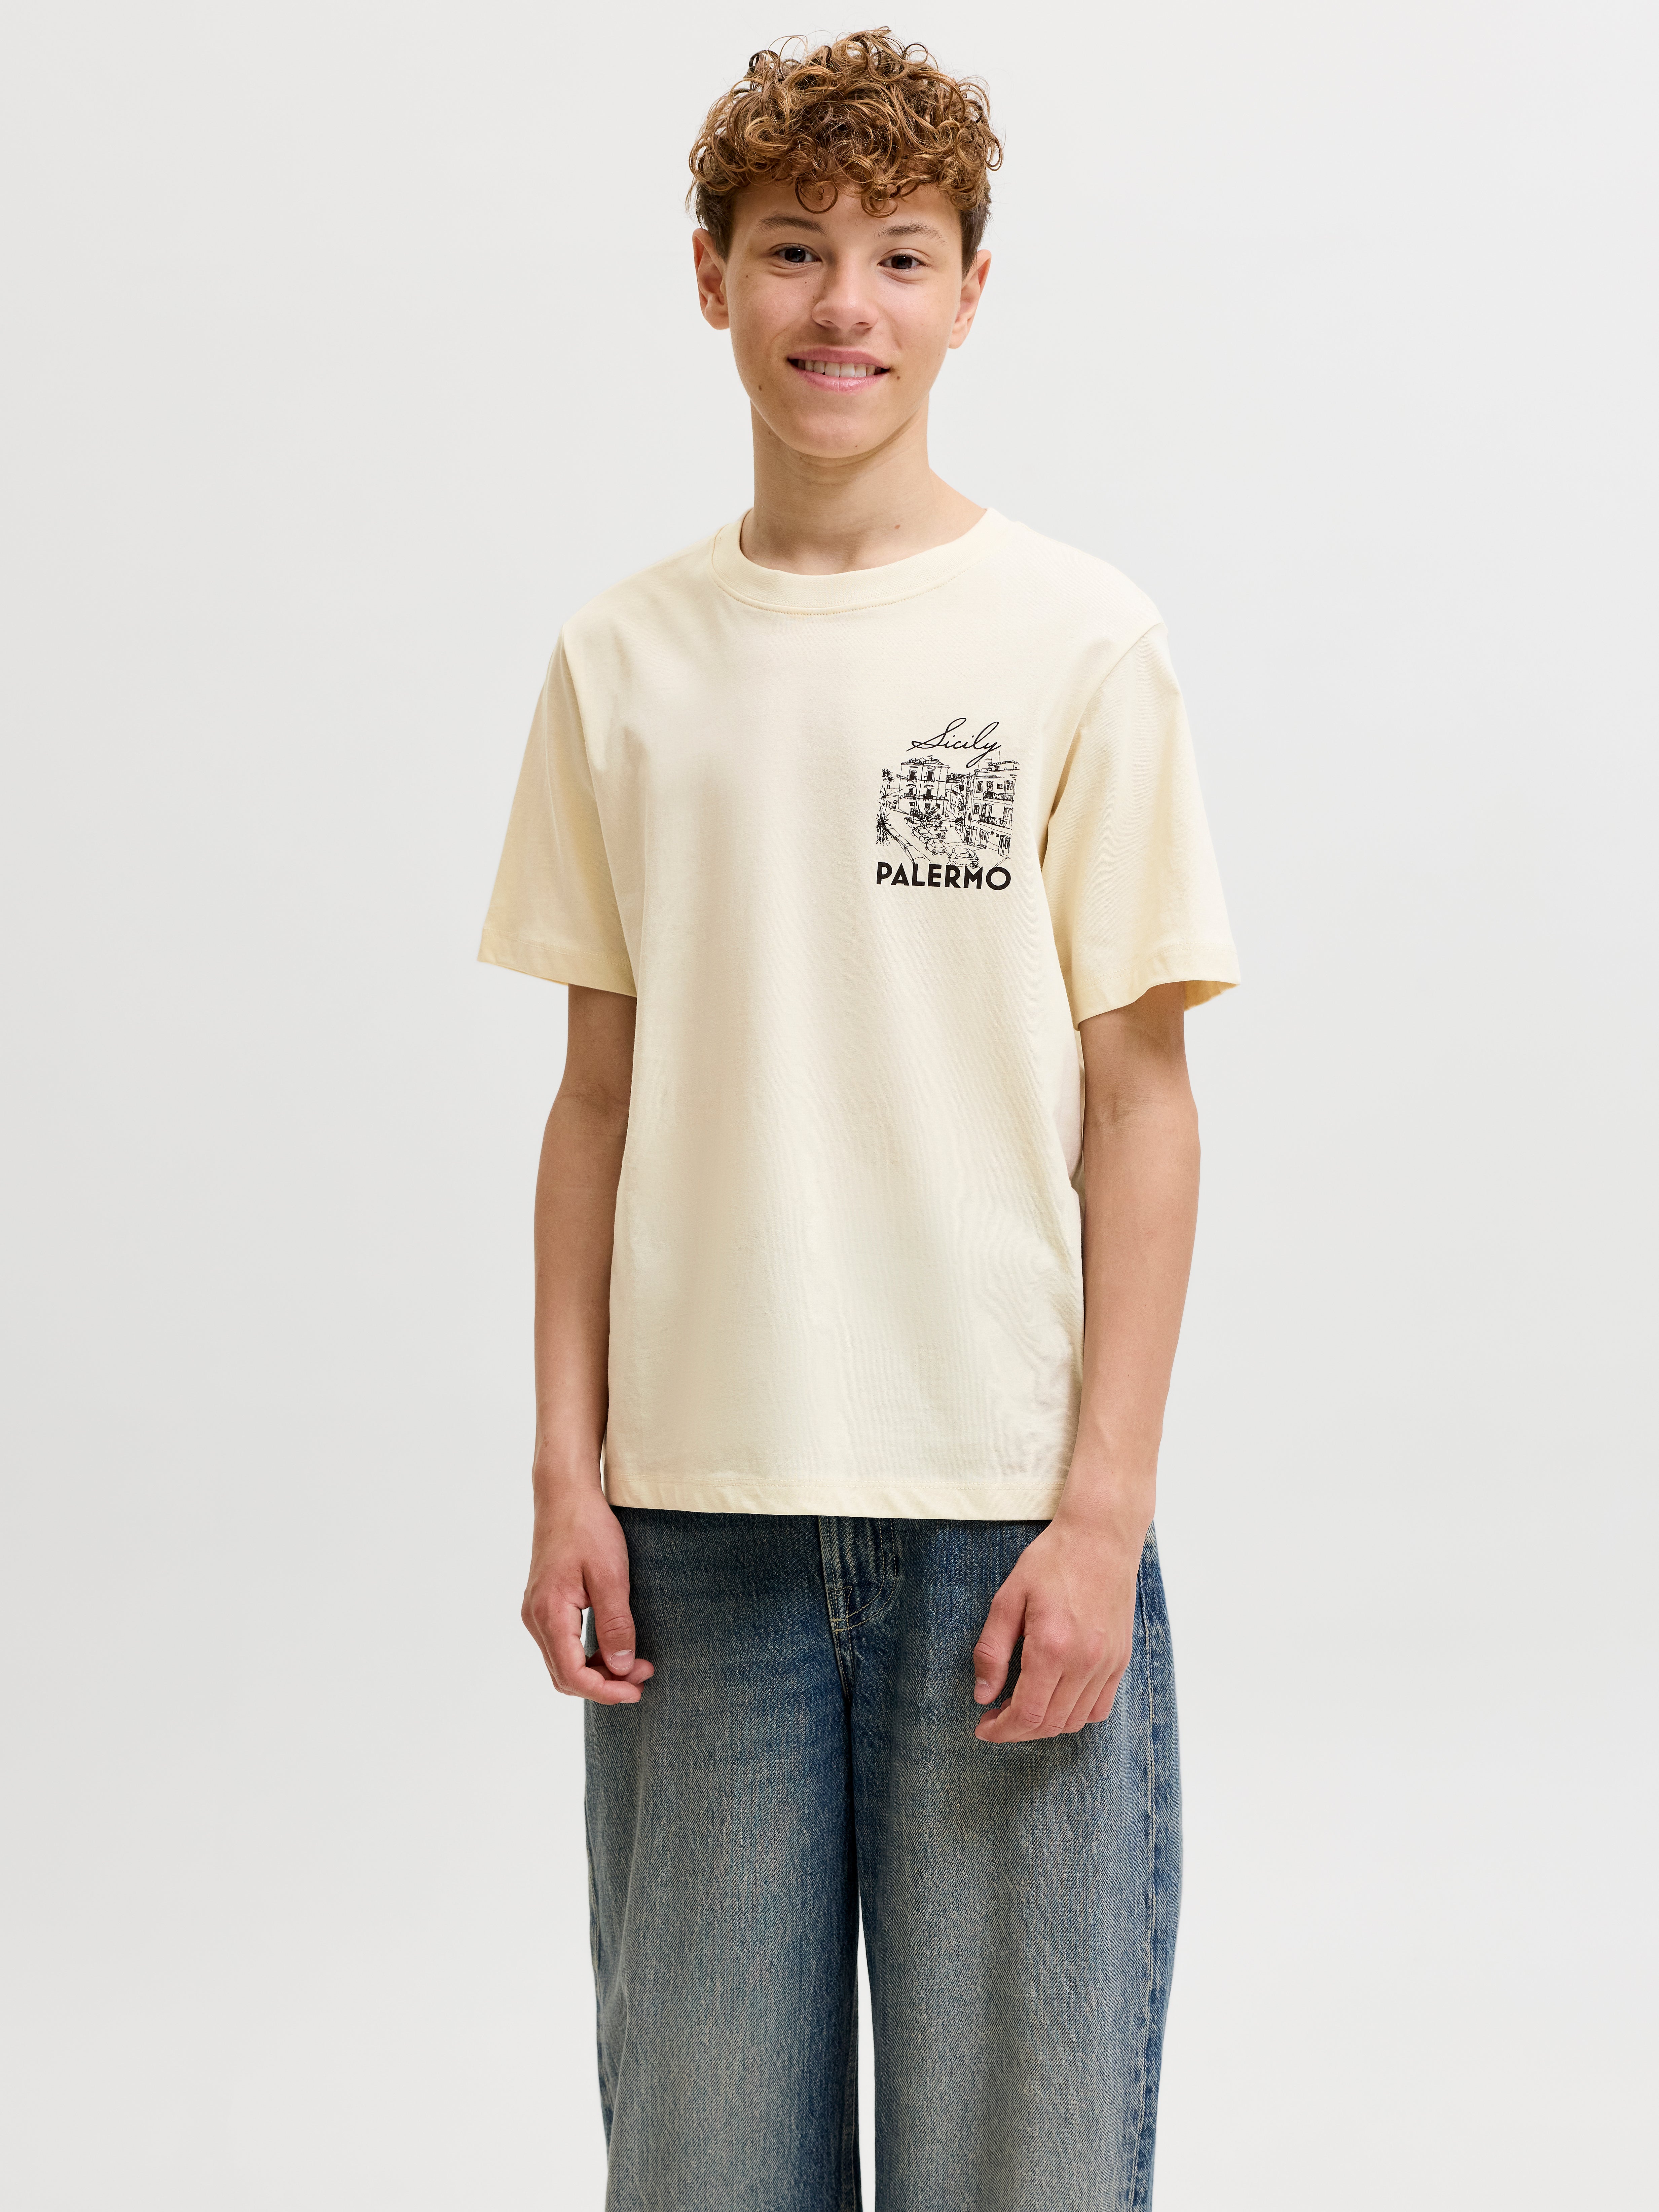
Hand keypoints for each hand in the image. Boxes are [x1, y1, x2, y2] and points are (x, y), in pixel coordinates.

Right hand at [521, 1475, 654, 1704]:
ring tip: (634, 1664)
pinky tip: (614, 1647)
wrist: (565, 1495)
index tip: (637, 1689)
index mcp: (549, 1613)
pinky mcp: (545, 1605)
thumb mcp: (610, 1576)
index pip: (572, 1675)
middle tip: (642, 1677)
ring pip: (563, 1662)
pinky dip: (587, 1655)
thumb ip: (615, 1624)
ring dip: (597, 1671)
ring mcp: (537, 1612)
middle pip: (565, 1675)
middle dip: (604, 1685)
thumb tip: (621, 1668)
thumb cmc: (587, 1528)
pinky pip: (563, 1645)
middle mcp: (535, 1618)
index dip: (606, 1691)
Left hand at [972, 1511, 1143, 1741]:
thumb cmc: (1051, 1561)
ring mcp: (1107, 1663)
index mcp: (1052, 1646)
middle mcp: (1084, 1662)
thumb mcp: (1008, 1598)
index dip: (1001, 1729)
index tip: (982, 1727)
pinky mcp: (1121, 1659)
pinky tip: (1056, 1700)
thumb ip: (992, 1650)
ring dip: (1045, 1726)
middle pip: (1050, 1724)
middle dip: (1017, 1731)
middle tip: (995, 1718)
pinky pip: (1100, 1707)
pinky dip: (1075, 1715)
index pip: (1027, 1714)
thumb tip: (983, 1695)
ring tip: (1022, 1709)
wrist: (1101, 1538)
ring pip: (1076, 1721)